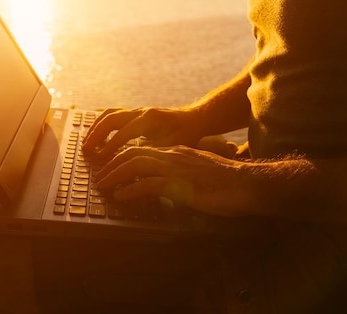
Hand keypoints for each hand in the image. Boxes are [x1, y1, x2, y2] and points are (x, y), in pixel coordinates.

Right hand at [82, 107, 203, 157]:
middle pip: (111, 119)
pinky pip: (114, 114)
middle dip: (96, 135)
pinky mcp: (136, 113)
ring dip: (96, 128)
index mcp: (150, 120)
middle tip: (86, 150)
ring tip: (87, 143)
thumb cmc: (186, 135)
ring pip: (110, 114)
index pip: (123, 133)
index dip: (110, 147)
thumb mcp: (172, 147)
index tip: (100, 159)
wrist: (195, 118)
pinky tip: (96, 135)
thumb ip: (152, 153)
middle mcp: (141, 112)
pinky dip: (102, 123)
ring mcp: (138, 110)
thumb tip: (132, 164)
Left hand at [94, 145, 248, 216]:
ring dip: (115, 175)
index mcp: (177, 152)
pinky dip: (130, 190)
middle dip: (112, 164)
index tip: (111, 167)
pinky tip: (121, 197)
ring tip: (103, 185)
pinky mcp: (179, 184)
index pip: (142, 149)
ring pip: (134, 165)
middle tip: (100, 176)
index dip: (122, 157)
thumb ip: (180, 174)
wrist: (246, 184)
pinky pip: (147, 185)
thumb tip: (165, 185)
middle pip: (132, 153)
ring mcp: (175, 168)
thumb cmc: (226, 182)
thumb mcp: (198, 172)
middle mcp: (172, 155)